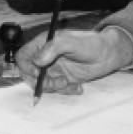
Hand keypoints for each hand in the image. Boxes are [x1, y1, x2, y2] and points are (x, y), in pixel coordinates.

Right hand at [16, 28, 132, 95]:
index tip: (39, 73)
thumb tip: (37, 61)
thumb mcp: (72, 42)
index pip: (23, 56)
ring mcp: (53, 69)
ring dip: (53, 87)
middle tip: (57, 83)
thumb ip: (53, 48)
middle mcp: (45, 57)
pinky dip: (65, 91)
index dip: (26, 66)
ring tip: (68, 83)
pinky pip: (56, 90)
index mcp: (42, 44)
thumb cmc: (91, 43)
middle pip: (28, 73)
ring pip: (42, 84)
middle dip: (41, 82)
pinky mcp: (62, 79)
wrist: (109, 55)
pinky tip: (77, 87)